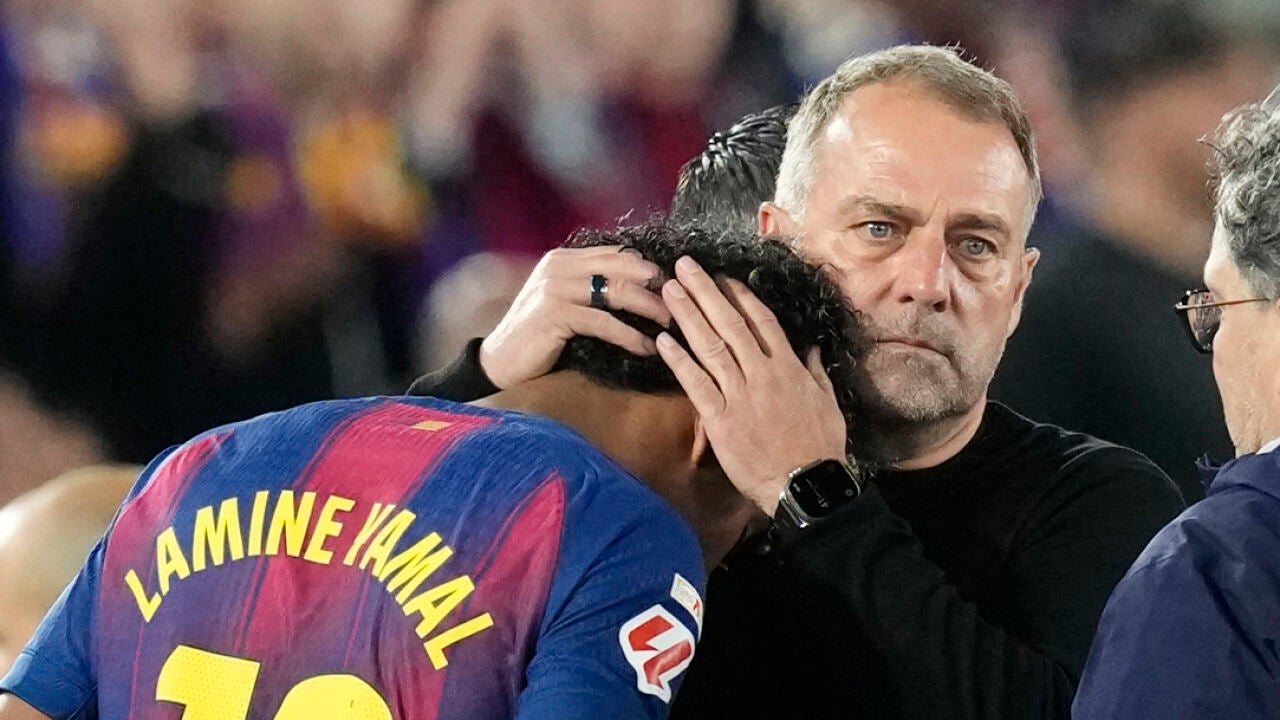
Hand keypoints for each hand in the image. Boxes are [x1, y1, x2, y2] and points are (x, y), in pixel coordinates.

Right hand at [479, 246, 670, 388]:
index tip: (675, 286)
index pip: (617, 254)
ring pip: (617, 291)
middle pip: (622, 267)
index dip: (648, 267)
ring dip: (649, 308)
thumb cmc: (539, 337)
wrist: (499, 362)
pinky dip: (630, 336)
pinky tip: (647, 348)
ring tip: (671, 324)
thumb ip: (591, 289)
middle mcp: (559, 267)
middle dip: (656, 285)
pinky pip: (603, 322)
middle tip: (682, 304)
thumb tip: (638, 289)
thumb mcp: (565, 304)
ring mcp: (555, 288)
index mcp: (564, 259)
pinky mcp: (555, 314)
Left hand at [655, 256, 847, 516]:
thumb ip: (816, 371)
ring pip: (709, 346)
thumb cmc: (820, 446)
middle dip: (705, 292)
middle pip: (729, 324)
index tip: (722, 276)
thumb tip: (811, 348)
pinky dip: (679, 360)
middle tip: (683, 266)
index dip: (739, 296)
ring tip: (668, 290)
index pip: (761, 321)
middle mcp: (762, 373)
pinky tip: (662, 340)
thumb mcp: (828, 402)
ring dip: (687, 315)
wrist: (804, 483)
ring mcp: (739, 394)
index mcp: (788, 367)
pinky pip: (695, 383)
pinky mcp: (720, 418)